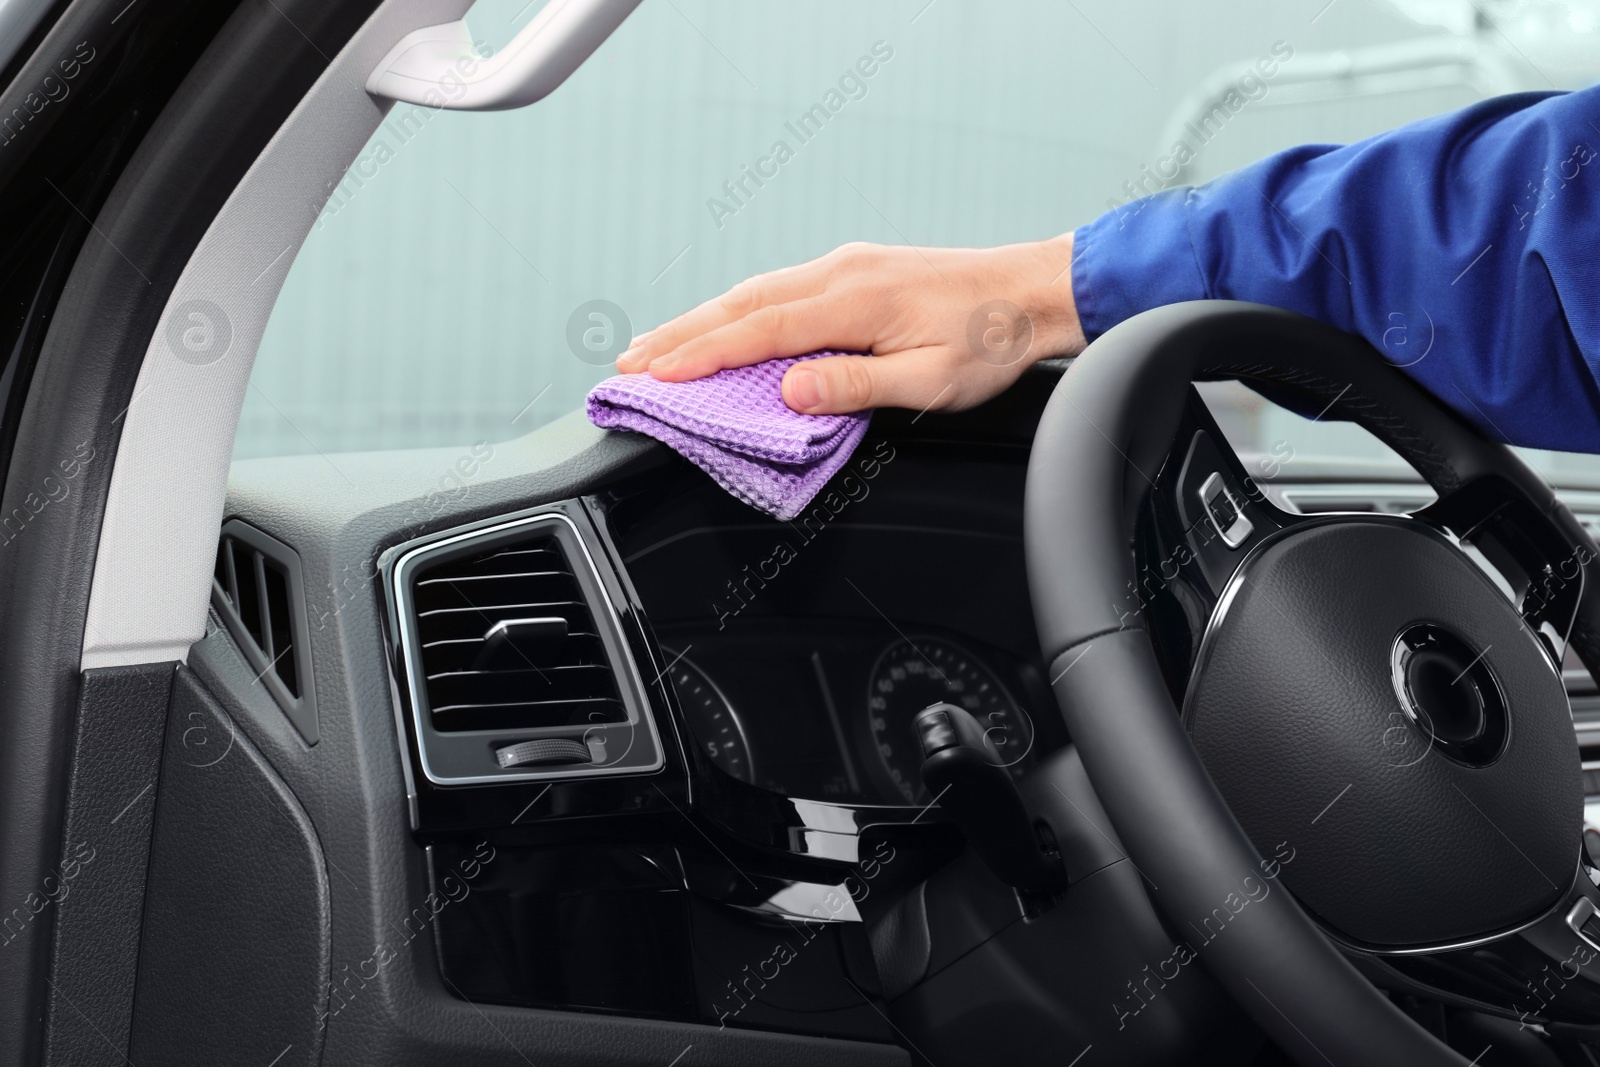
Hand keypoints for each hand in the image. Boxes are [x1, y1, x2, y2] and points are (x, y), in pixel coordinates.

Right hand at [615, 234, 1083, 414]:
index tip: (655, 373)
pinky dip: (738, 311)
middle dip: (681, 334)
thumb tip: (788, 390)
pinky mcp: (853, 272)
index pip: (759, 329)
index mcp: (855, 300)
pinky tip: (721, 327)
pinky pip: (779, 290)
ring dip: (702, 320)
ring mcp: (844, 267)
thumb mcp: (929, 380)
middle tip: (630, 361)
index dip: (702, 354)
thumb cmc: (989, 340)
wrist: (1032, 292)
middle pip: (741, 303)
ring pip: (755, 292)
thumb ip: (855, 384)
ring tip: (658, 347)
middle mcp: (840, 273)